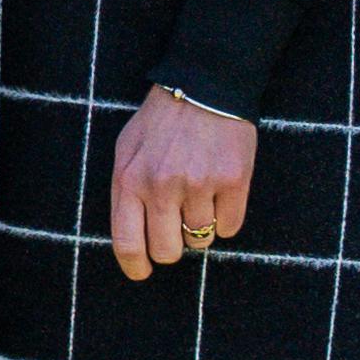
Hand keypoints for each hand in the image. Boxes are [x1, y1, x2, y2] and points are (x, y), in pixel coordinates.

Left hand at [108, 87, 256, 280]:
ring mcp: (199, 185)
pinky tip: (220, 192)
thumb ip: (125, 192)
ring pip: (201, 240)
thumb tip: (133, 240)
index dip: (135, 266)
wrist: (205, 86)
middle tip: (177, 227)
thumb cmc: (161, 123)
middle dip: (172, 247)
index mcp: (129, 180)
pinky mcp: (233, 182)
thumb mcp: (127, 151)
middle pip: (167, 251)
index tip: (142, 272)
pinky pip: (230, 227)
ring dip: (201, 226)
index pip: (127, 242)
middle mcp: (162, 186)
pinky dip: (226, 217)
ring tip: (199, 194)